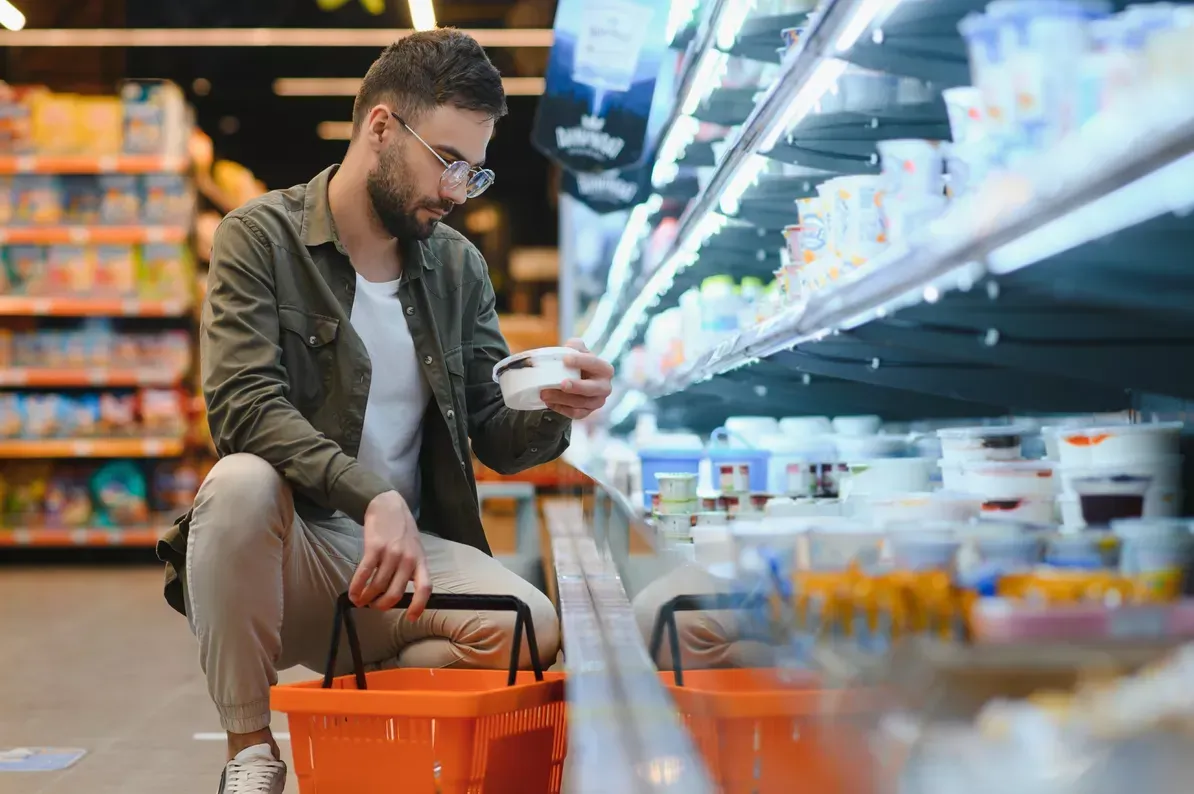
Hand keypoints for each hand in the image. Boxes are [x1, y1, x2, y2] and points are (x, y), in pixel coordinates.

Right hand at [349, 491, 431, 617]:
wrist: (388, 505)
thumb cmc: (402, 530)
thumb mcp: (415, 549)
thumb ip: (411, 569)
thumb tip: (399, 594)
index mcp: (420, 561)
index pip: (425, 588)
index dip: (419, 605)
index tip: (411, 618)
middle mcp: (407, 559)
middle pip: (396, 593)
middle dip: (382, 605)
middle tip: (375, 606)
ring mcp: (391, 553)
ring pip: (378, 586)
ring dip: (367, 598)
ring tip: (361, 601)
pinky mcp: (374, 548)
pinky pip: (364, 574)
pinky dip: (356, 587)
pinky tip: (352, 594)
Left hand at [540, 338, 613, 420]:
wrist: (579, 381)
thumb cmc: (579, 365)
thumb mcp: (578, 352)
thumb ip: (575, 346)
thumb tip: (569, 345)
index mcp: (604, 369)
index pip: (594, 363)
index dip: (580, 361)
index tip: (565, 359)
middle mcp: (605, 387)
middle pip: (592, 388)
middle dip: (577, 386)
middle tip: (561, 384)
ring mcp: (597, 402)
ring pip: (580, 403)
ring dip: (561, 399)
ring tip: (545, 394)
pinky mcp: (587, 412)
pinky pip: (575, 414)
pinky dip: (561, 409)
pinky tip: (549, 403)